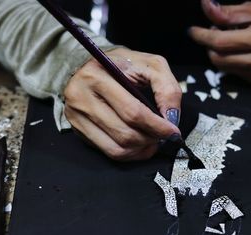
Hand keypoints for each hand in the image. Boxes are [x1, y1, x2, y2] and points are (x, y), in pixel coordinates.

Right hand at [63, 47, 181, 160]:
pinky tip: (140, 145)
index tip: (173, 131)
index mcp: (97, 76)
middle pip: (124, 132)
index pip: (132, 111)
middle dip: (151, 138)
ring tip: (153, 139)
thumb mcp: (150, 64)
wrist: (94, 65)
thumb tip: (172, 118)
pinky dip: (130, 154)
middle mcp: (80, 96)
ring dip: (142, 149)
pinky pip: (109, 152)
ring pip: (117, 148)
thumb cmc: (124, 65)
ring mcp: (76, 115)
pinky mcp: (78, 129)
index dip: (157, 126)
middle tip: (164, 135)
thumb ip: (167, 88)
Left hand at [189, 0, 250, 88]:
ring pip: (225, 67)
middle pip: (221, 57)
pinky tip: (239, 54)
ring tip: (228, 42)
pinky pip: (235, 75)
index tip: (193, 31)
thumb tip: (206, 6)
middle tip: (215, 32)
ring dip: (219, 54)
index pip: (223, 41)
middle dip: (210, 45)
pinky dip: (231, 63)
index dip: (203, 36)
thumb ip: (230, 12)